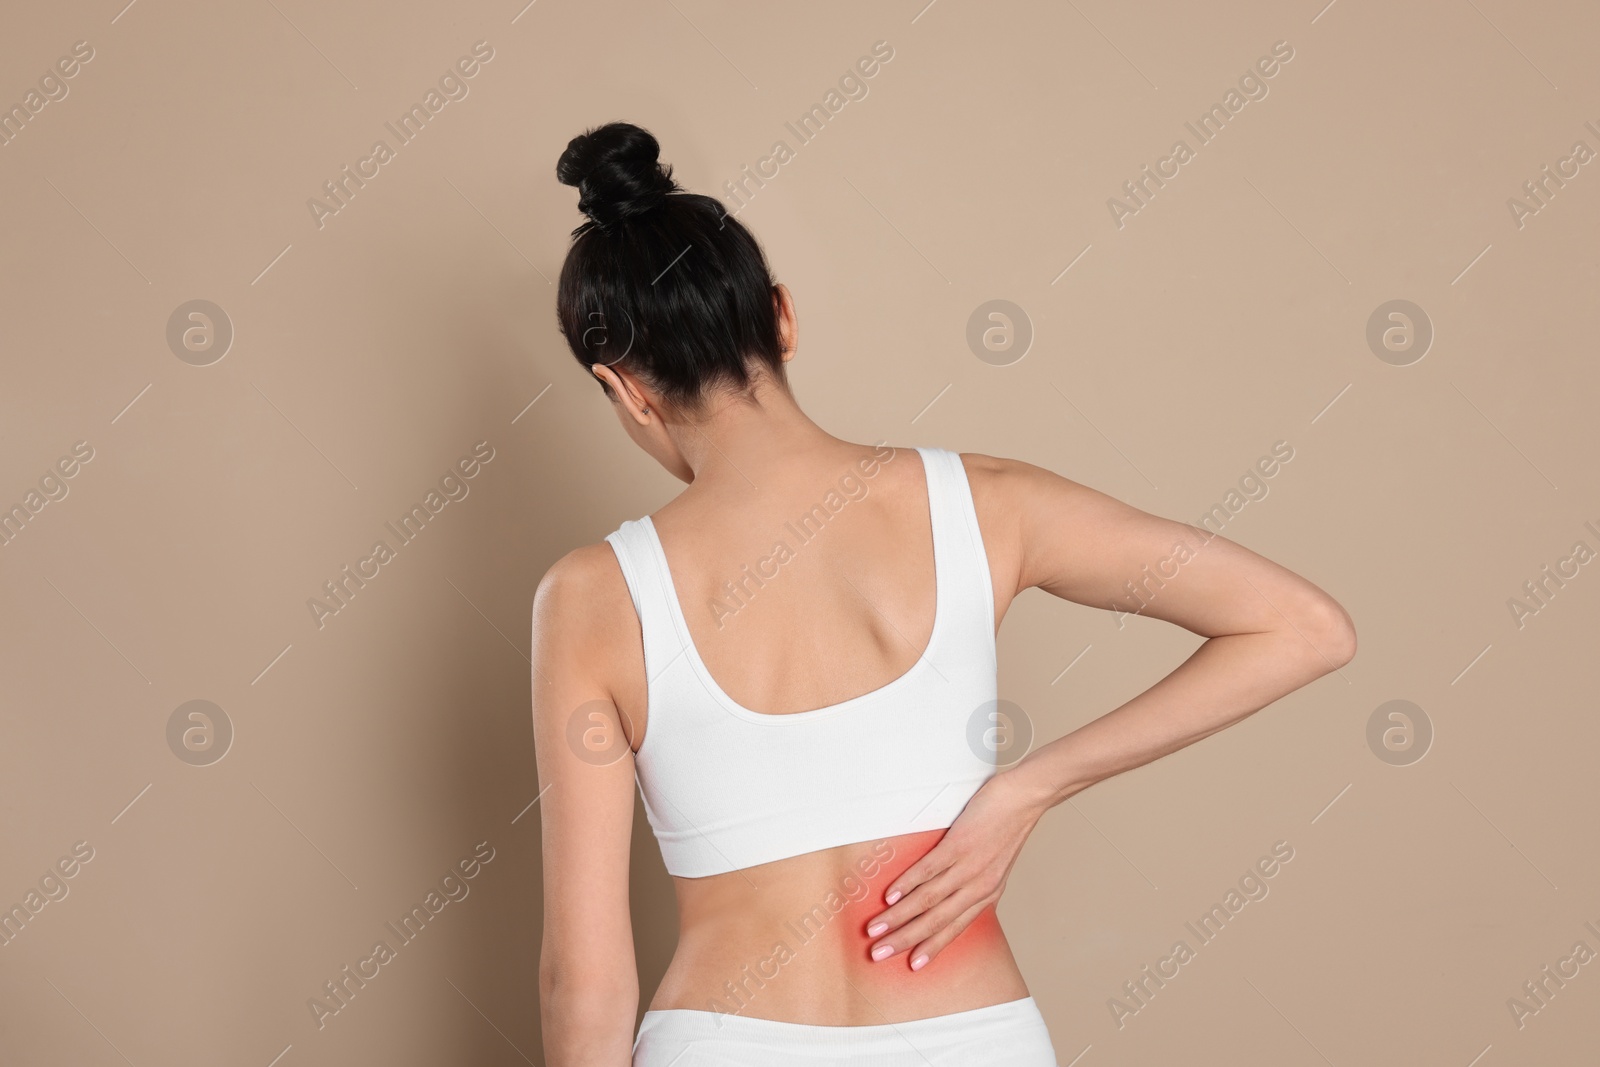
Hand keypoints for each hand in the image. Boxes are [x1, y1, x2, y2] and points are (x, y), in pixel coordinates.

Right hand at [864, 770, 1046, 969]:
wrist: (1023, 799)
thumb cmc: (1004, 828)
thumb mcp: (994, 865)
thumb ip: (973, 884)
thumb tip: (949, 896)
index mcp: (986, 895)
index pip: (954, 929)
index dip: (932, 948)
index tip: (911, 966)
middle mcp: (978, 887)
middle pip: (936, 921)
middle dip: (905, 940)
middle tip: (878, 954)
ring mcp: (969, 867)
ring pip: (929, 900)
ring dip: (899, 917)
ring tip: (876, 929)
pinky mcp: (960, 845)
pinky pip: (930, 870)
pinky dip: (908, 884)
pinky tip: (891, 896)